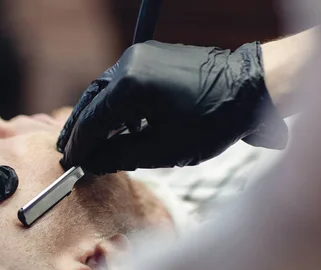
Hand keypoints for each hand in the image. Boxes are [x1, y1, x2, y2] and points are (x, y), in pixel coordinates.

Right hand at [57, 41, 288, 173]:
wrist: (253, 88)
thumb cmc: (213, 120)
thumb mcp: (163, 149)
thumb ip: (120, 155)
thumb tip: (92, 162)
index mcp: (130, 85)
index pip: (92, 120)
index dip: (80, 145)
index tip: (70, 163)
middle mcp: (129, 63)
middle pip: (92, 101)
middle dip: (80, 129)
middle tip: (68, 151)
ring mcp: (140, 56)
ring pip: (105, 91)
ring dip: (96, 117)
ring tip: (88, 142)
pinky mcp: (151, 56)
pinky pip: (122, 83)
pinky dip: (114, 105)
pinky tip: (114, 125)